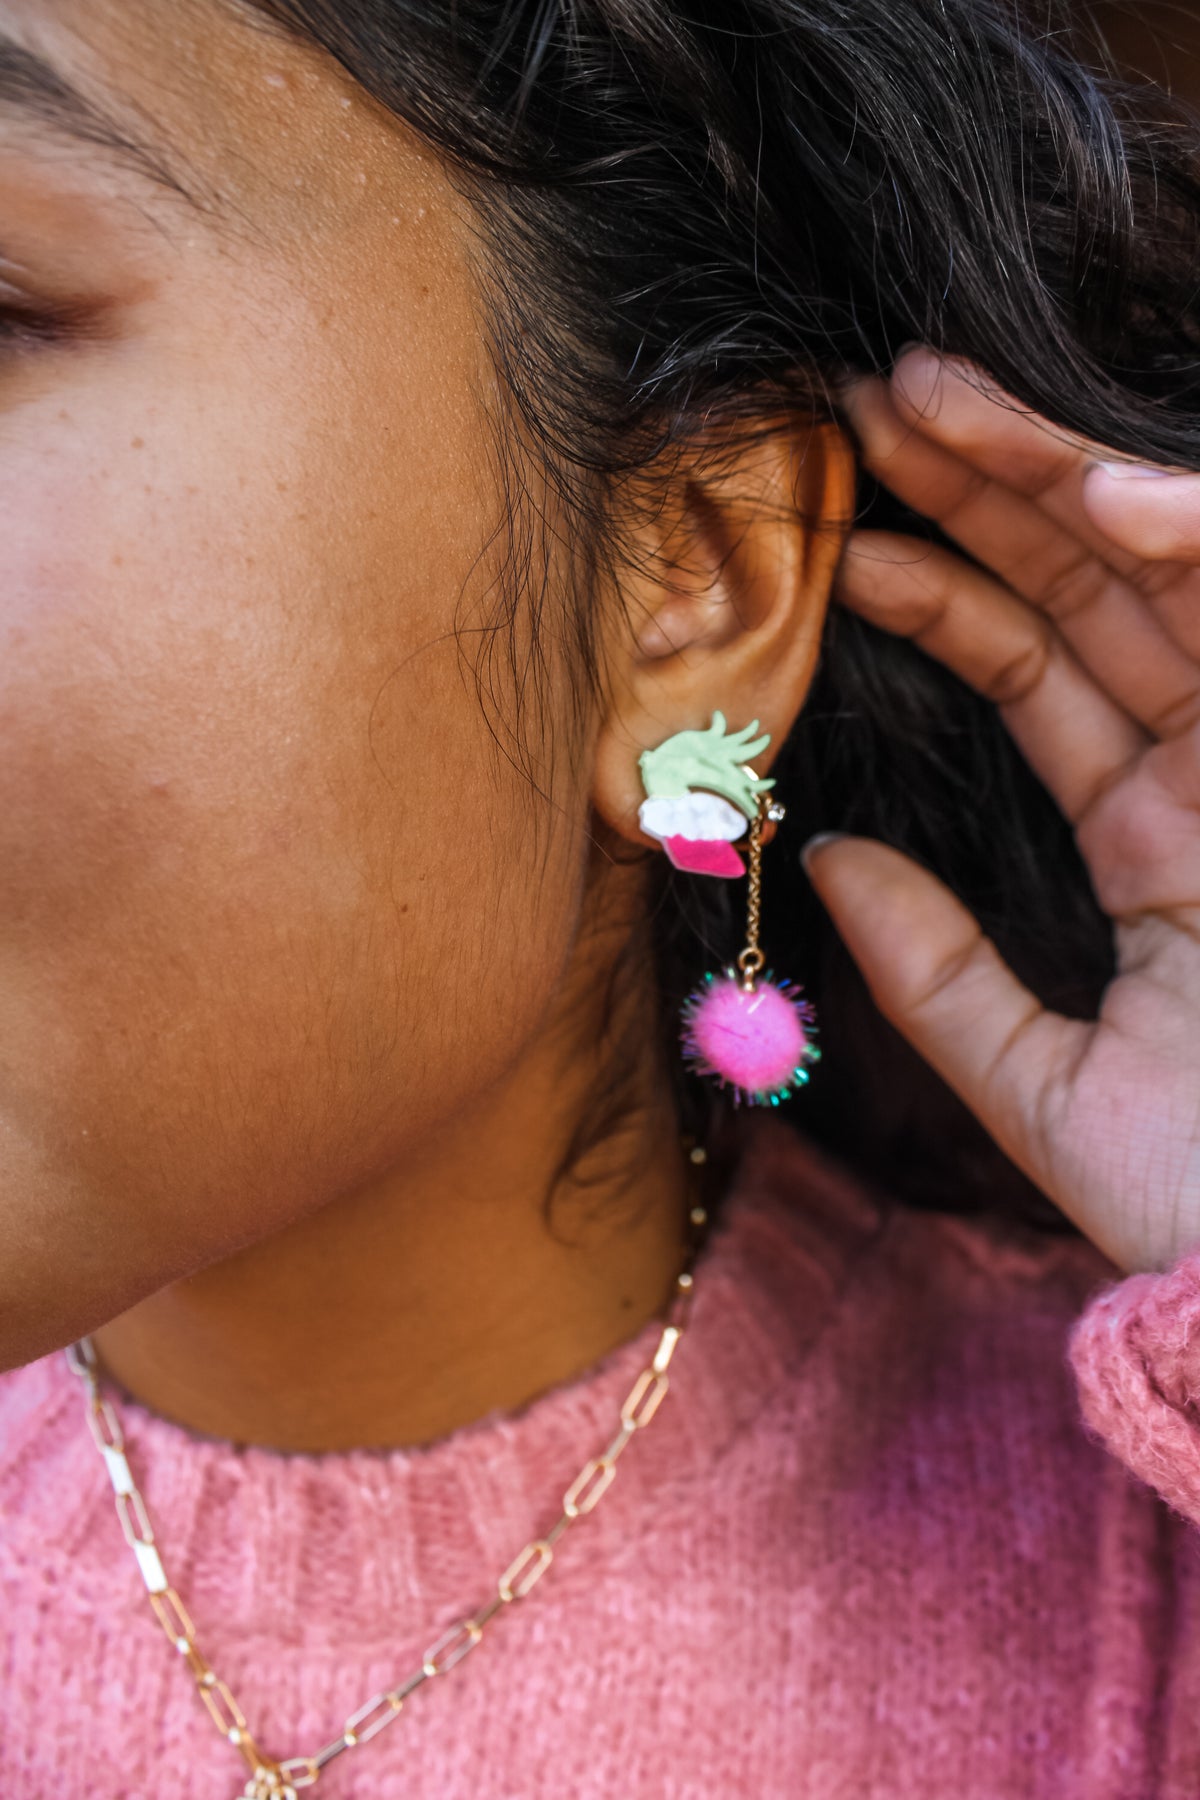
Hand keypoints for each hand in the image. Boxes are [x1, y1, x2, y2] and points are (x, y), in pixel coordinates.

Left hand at [810, 349, 1199, 1275]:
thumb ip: (943, 975)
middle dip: (996, 486)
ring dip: (1068, 477)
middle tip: (874, 399)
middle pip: (1108, 594)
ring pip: (1178, 577)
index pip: (1053, 678)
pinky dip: (1198, 553)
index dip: (954, 594)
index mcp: (1171, 842)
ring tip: (936, 396)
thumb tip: (829, 864)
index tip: (847, 537)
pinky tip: (1107, 497)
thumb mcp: (1047, 1085)